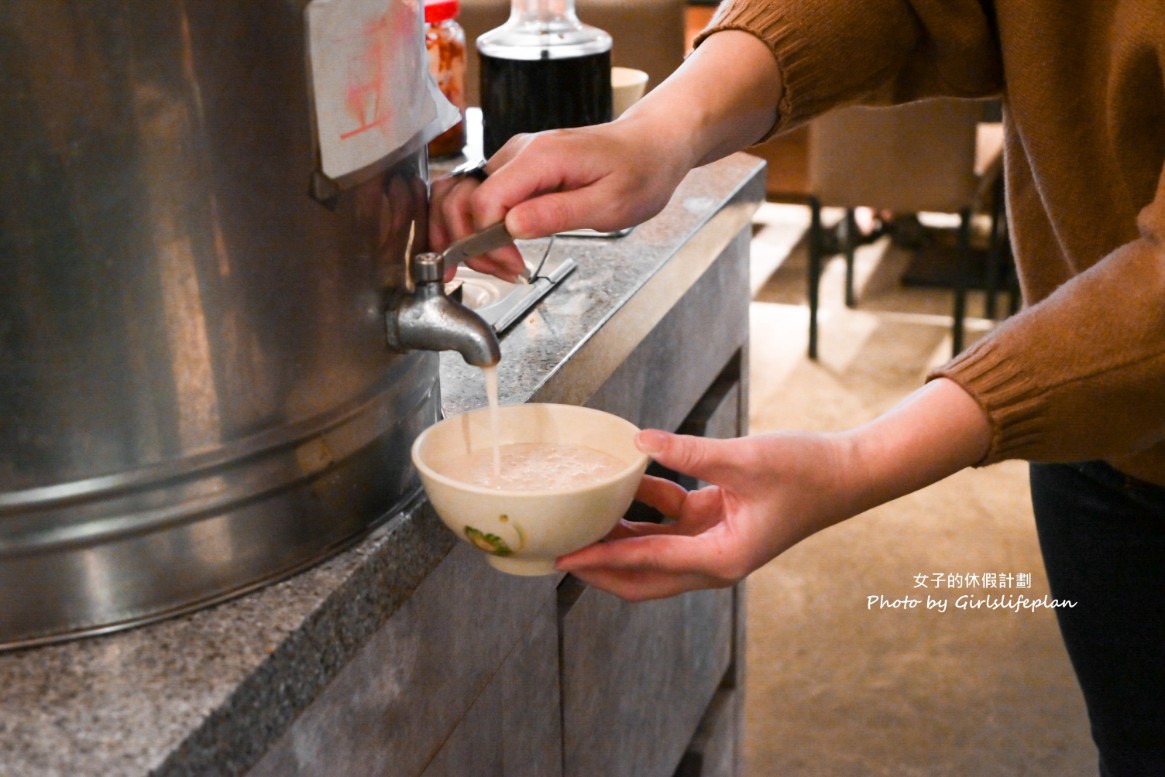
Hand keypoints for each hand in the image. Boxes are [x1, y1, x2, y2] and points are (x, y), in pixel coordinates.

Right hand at [428, 117, 691, 279]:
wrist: (651, 145)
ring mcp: (514, 159)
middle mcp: (518, 152)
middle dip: (468, 242)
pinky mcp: (516, 170)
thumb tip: (511, 226)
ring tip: (497, 264)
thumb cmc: (639, 171)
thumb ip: (558, 213)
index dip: (489, 241)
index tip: (514, 266)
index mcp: (540, 157)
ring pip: (461, 197)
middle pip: (460, 197)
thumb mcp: (610, 204)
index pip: (484, 199)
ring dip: (465, 234)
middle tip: (502, 272)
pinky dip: (476, 225)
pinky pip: (479, 196)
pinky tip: (494, 248)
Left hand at [555, 379, 992, 601]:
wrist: (847, 473)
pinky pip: (670, 522)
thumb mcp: (744, 458)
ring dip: (619, 535)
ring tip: (578, 517)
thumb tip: (639, 442)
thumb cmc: (806, 471)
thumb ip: (688, 451)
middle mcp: (714, 561)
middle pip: (641, 575)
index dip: (600, 558)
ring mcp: (714, 543)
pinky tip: (624, 481)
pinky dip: (646, 506)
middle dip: (599, 564)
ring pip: (651, 550)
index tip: (562, 557)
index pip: (645, 563)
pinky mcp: (717, 523)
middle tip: (557, 549)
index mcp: (721, 558)